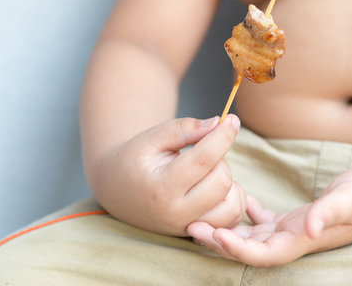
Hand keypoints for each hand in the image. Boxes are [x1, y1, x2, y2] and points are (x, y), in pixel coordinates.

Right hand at [89, 114, 245, 235]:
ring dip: (230, 181)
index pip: (204, 160)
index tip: (232, 119)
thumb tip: (218, 123)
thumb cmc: (134, 159)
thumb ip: (184, 128)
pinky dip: (234, 199)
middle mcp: (176, 213)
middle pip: (222, 181)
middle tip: (205, 151)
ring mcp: (188, 227)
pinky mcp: (197, 232)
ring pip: (232, 204)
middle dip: (221, 159)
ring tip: (210, 170)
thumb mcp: (151, 138)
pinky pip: (231, 219)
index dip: (223, 136)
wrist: (117, 191)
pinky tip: (218, 184)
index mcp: (161, 187)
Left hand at [187, 163, 351, 266]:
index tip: (212, 234)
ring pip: (254, 235)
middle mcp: (296, 239)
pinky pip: (268, 219)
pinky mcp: (298, 216)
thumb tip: (310, 230)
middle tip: (192, 226)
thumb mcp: (349, 199)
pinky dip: (251, 212)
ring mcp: (296, 229)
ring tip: (203, 216)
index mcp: (303, 241)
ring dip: (229, 228)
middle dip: (220, 242)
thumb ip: (328, 213)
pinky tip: (240, 199)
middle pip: (250, 249)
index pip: (262, 255)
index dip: (235, 250)